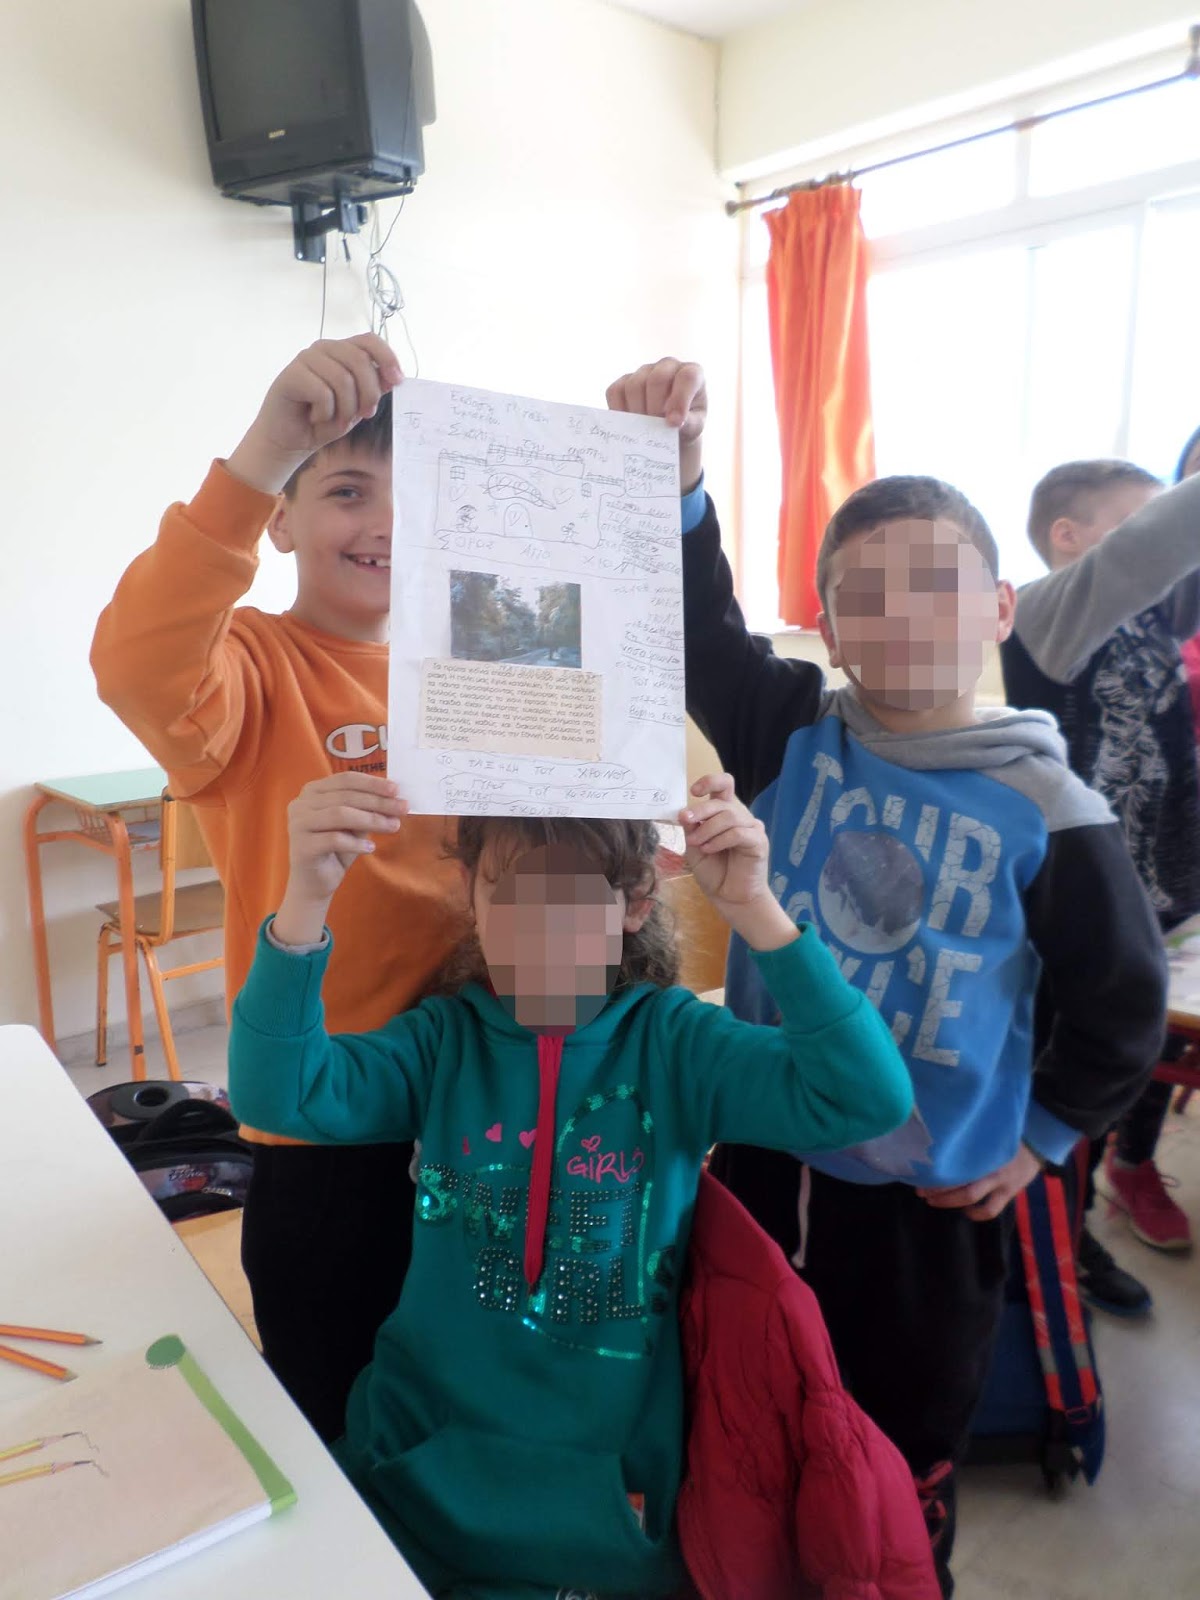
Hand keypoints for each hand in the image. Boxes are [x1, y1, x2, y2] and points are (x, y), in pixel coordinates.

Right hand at [227, 334, 403, 494]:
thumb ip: (374, 388)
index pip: (369, 340)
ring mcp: (306, 358)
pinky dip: (325, 413)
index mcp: (342, 351)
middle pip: (360, 360)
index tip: (397, 381)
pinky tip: (314, 417)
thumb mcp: (358, 405)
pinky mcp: (291, 374)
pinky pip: (323, 393)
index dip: (387, 357)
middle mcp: (324, 349)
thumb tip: (393, 377)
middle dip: (369, 394)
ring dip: (346, 409)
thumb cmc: (324, 420)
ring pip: (343, 379)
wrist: (291, 440)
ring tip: (335, 419)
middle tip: (365, 414)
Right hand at [273, 774, 407, 944]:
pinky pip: (334, 839)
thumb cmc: (335, 851)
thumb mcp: (354, 826)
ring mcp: (297, 824)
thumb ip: (367, 810)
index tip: (396, 790)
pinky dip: (356, 843)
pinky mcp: (301, 846)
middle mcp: (301, 804)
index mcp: (312, 792)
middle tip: (403, 809)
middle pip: (346, 796)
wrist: (314, 884)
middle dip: (378, 802)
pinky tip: (370, 848)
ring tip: (393, 826)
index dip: (372, 783)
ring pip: (339, 814)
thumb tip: (395, 798)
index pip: (345, 780)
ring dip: (371, 820)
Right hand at [606, 359, 706, 493]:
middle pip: (657, 378)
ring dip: (638, 411)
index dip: (680, 399)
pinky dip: (619, 410)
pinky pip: (615, 391)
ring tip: (644, 428)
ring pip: (634, 385)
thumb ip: (690, 423)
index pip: (687, 377)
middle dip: (655, 407)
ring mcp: (645, 370)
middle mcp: (668, 365)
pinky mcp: (625, 380)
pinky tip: (628, 423)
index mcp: (692, 373)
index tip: (674, 423)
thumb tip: (673, 422)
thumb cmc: (687, 423)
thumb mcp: (695, 426)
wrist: (670, 426)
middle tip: (656, 427)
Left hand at [680, 773, 795, 950]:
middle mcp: (740, 815)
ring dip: (707, 829)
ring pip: (729, 816)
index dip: (710, 781)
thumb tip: (684, 812)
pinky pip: (738, 833)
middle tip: (685, 821)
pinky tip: (709, 849)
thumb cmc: (714, 872)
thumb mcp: (695, 846)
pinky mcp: (759, 842)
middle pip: (721, 800)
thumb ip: (692, 828)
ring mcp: (752, 827)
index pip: (723, 784)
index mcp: (724, 812)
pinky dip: (719, 840)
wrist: (730, 897)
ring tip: (697, 844)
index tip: (694, 791)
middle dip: (700, 810)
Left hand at [917, 1145, 1042, 1222]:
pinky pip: (990, 1210)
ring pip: (971, 1197)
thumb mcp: (986, 1135)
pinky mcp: (1009, 1193)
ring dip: (948, 1201)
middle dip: (937, 1188)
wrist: (1037, 1142)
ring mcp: (1000, 1181)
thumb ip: (968, 1142)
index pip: (954, 1161)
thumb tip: (940, 1145)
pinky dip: (974, 1214)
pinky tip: (964, 1211)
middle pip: (958, 1180)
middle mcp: (989, 1165)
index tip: (920, 1170)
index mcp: (982, 1149)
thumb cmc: (1005, 1136)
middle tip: (920, 1191)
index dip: (935, 1169)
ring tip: (933, 1201)